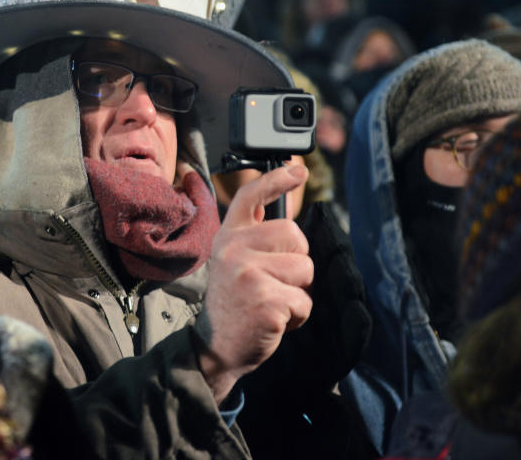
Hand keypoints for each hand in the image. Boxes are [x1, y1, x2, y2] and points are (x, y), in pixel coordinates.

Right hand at [194, 164, 313, 402]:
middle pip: (295, 235)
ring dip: (299, 292)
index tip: (295, 171)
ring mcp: (248, 274)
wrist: (215, 348)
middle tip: (276, 282)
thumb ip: (255, 240)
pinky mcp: (265, 300)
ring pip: (305, 269)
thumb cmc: (235, 305)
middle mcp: (233, 250)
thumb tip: (288, 217)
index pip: (251, 197)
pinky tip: (275, 320)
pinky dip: (299, 316)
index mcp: (227, 237)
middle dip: (297, 262)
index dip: (275, 180)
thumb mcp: (235, 263)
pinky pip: (304, 301)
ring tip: (274, 303)